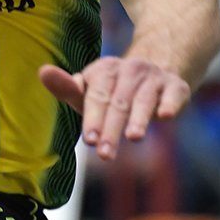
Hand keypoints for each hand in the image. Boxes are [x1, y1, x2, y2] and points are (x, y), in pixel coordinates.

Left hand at [39, 56, 189, 161]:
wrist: (158, 66)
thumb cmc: (115, 89)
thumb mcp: (92, 89)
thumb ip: (69, 88)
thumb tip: (43, 72)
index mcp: (105, 70)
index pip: (97, 96)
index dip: (92, 118)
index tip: (88, 140)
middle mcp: (129, 70)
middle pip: (118, 103)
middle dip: (111, 129)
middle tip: (105, 153)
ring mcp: (154, 78)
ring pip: (144, 100)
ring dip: (139, 118)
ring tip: (133, 137)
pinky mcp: (176, 86)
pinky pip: (174, 94)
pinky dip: (170, 104)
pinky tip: (165, 116)